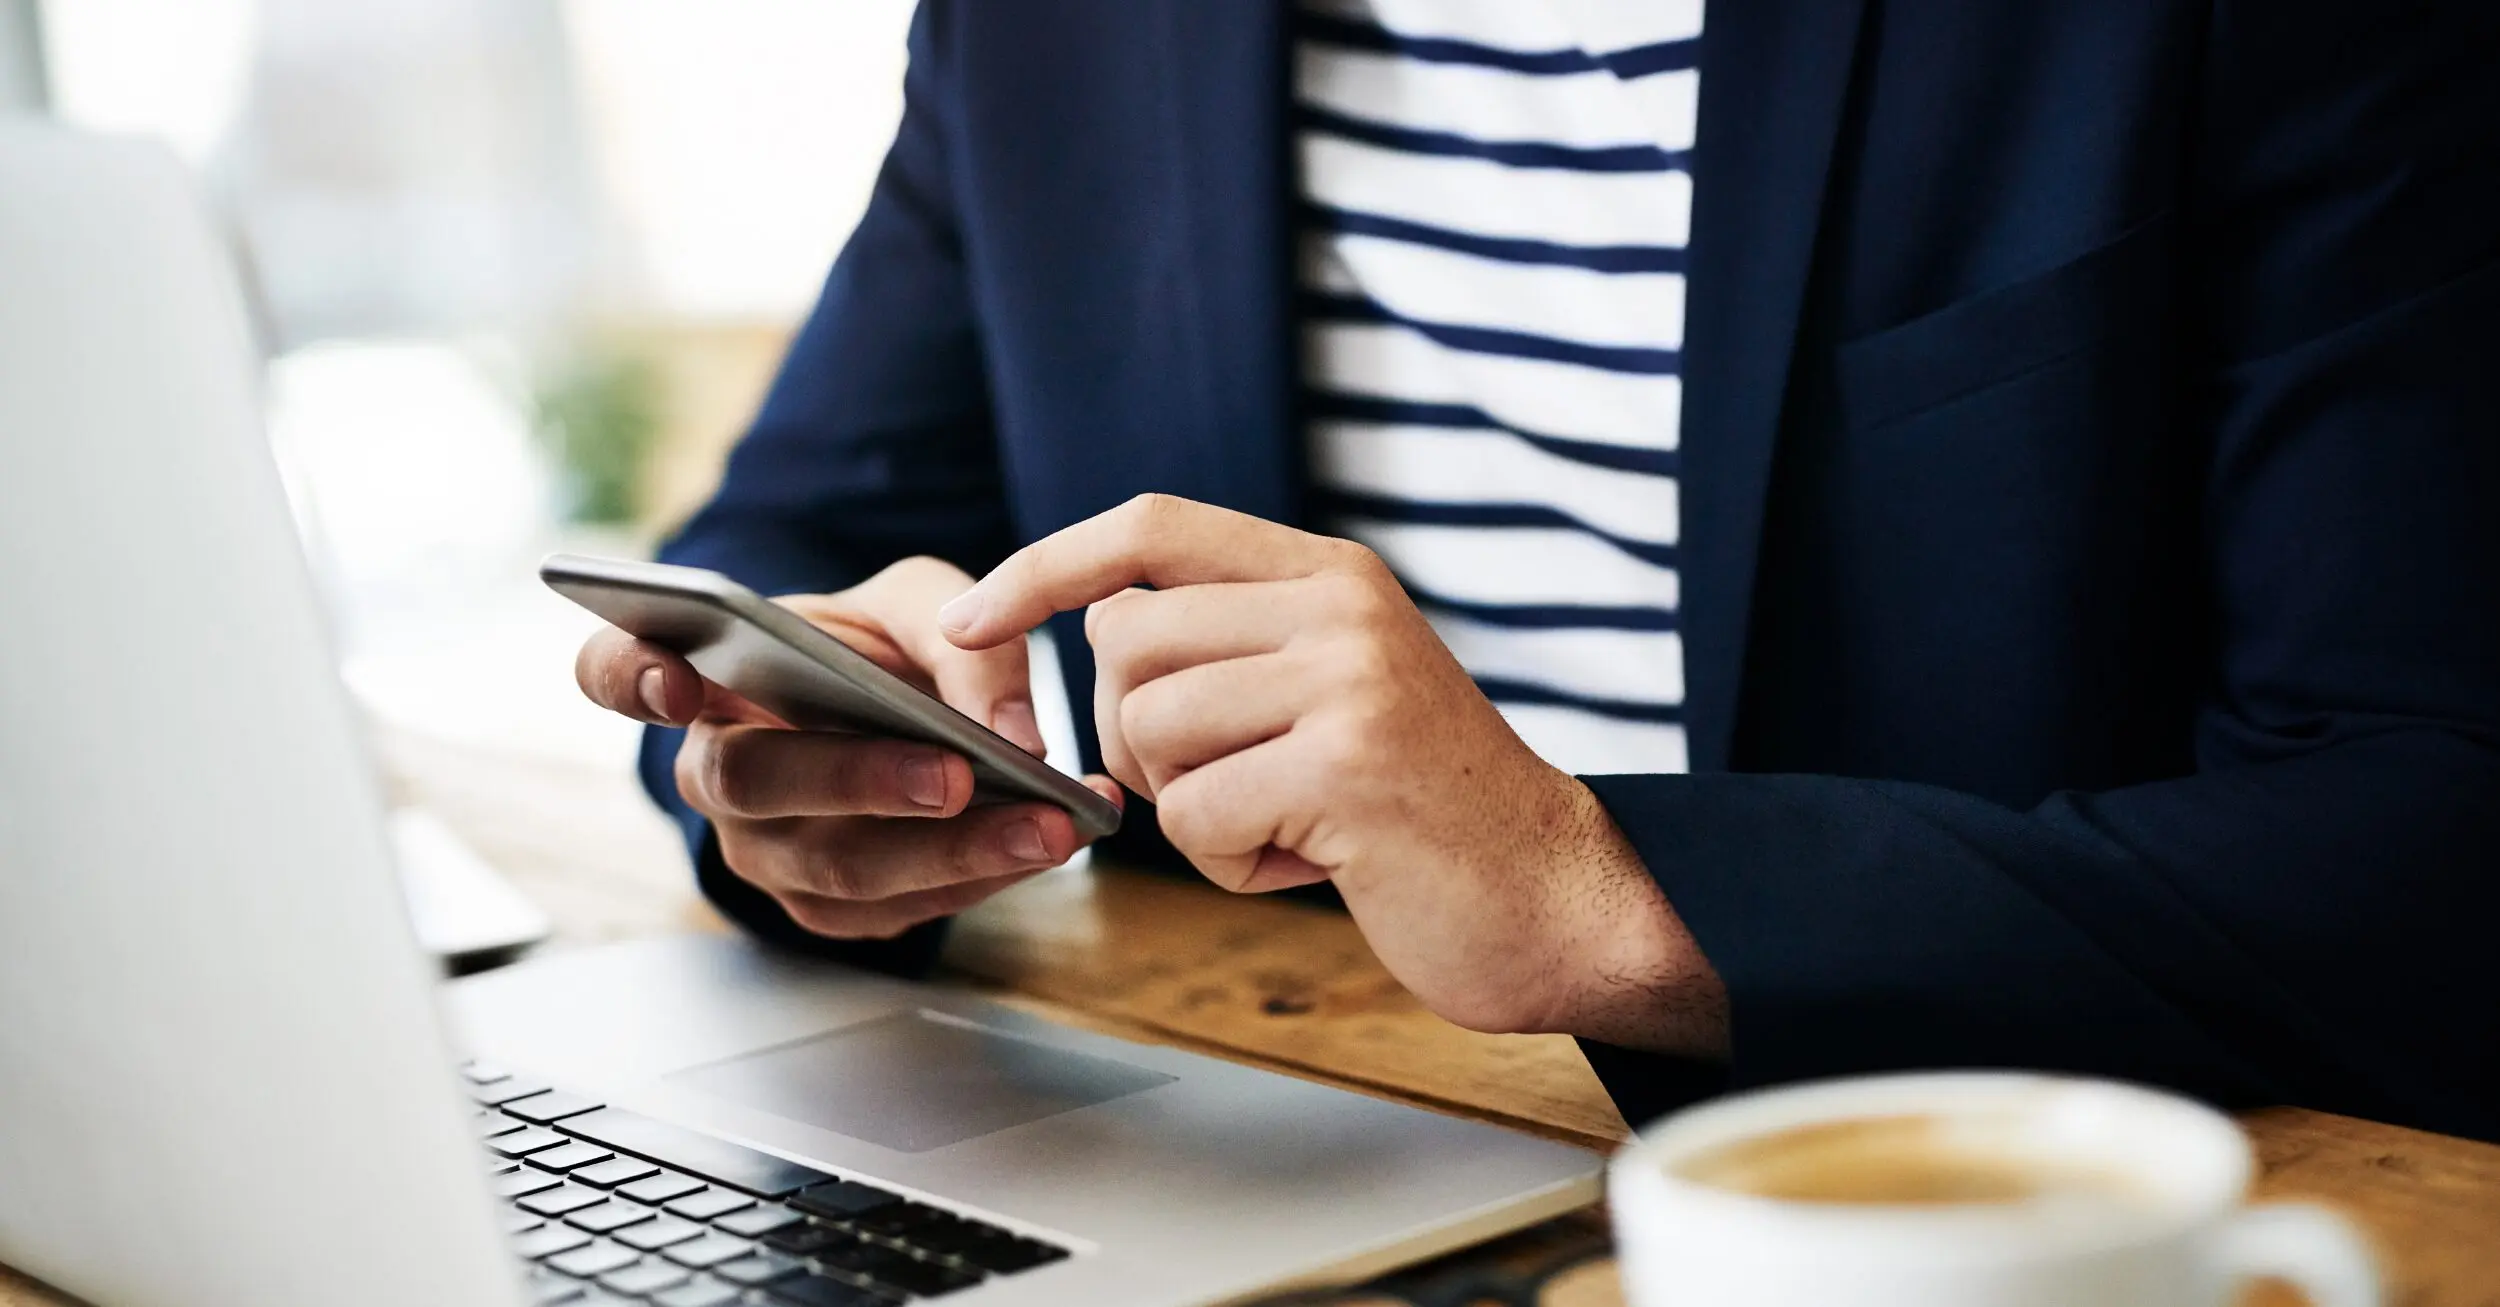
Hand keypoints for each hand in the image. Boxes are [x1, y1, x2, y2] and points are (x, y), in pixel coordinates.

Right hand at [575, 556, 1121, 939]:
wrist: (901, 713)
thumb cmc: (881, 648)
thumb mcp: (922, 602)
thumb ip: (964, 638)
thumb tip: (1010, 729)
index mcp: (703, 674)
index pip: (617, 673)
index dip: (631, 678)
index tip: (678, 680)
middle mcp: (713, 767)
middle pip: (752, 784)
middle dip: (859, 782)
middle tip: (956, 774)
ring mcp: (761, 848)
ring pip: (835, 866)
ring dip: (950, 851)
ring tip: (1049, 824)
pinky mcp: (822, 904)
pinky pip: (891, 907)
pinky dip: (977, 878)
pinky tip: (1046, 844)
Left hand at [936, 495, 1725, 1053]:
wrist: (1557, 897)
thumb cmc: (1423, 813)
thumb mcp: (1336, 689)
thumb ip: (1236, 645)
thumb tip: (1093, 630)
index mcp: (1329, 573)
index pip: (1149, 526)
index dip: (1043, 566)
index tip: (968, 623)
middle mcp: (1338, 605)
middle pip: (1123, 642)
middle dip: (1132, 738)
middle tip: (1221, 790)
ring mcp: (1348, 677)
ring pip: (1151, 730)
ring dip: (1194, 810)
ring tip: (1291, 825)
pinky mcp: (1347, 765)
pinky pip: (1194, 815)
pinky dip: (1231, 863)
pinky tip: (1313, 862)